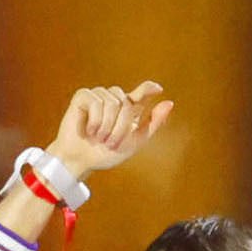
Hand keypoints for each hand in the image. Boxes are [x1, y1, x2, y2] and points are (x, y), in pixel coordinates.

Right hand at [48, 81, 173, 179]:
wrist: (81, 162)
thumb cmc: (106, 153)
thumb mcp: (135, 141)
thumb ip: (152, 123)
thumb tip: (170, 103)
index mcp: (127, 108)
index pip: (141, 93)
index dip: (148, 88)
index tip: (158, 89)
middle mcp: (114, 99)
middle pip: (126, 103)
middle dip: (120, 127)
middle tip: (110, 143)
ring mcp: (98, 95)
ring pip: (112, 103)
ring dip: (106, 127)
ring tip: (99, 137)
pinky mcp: (83, 96)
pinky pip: (96, 103)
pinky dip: (94, 121)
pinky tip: (88, 130)